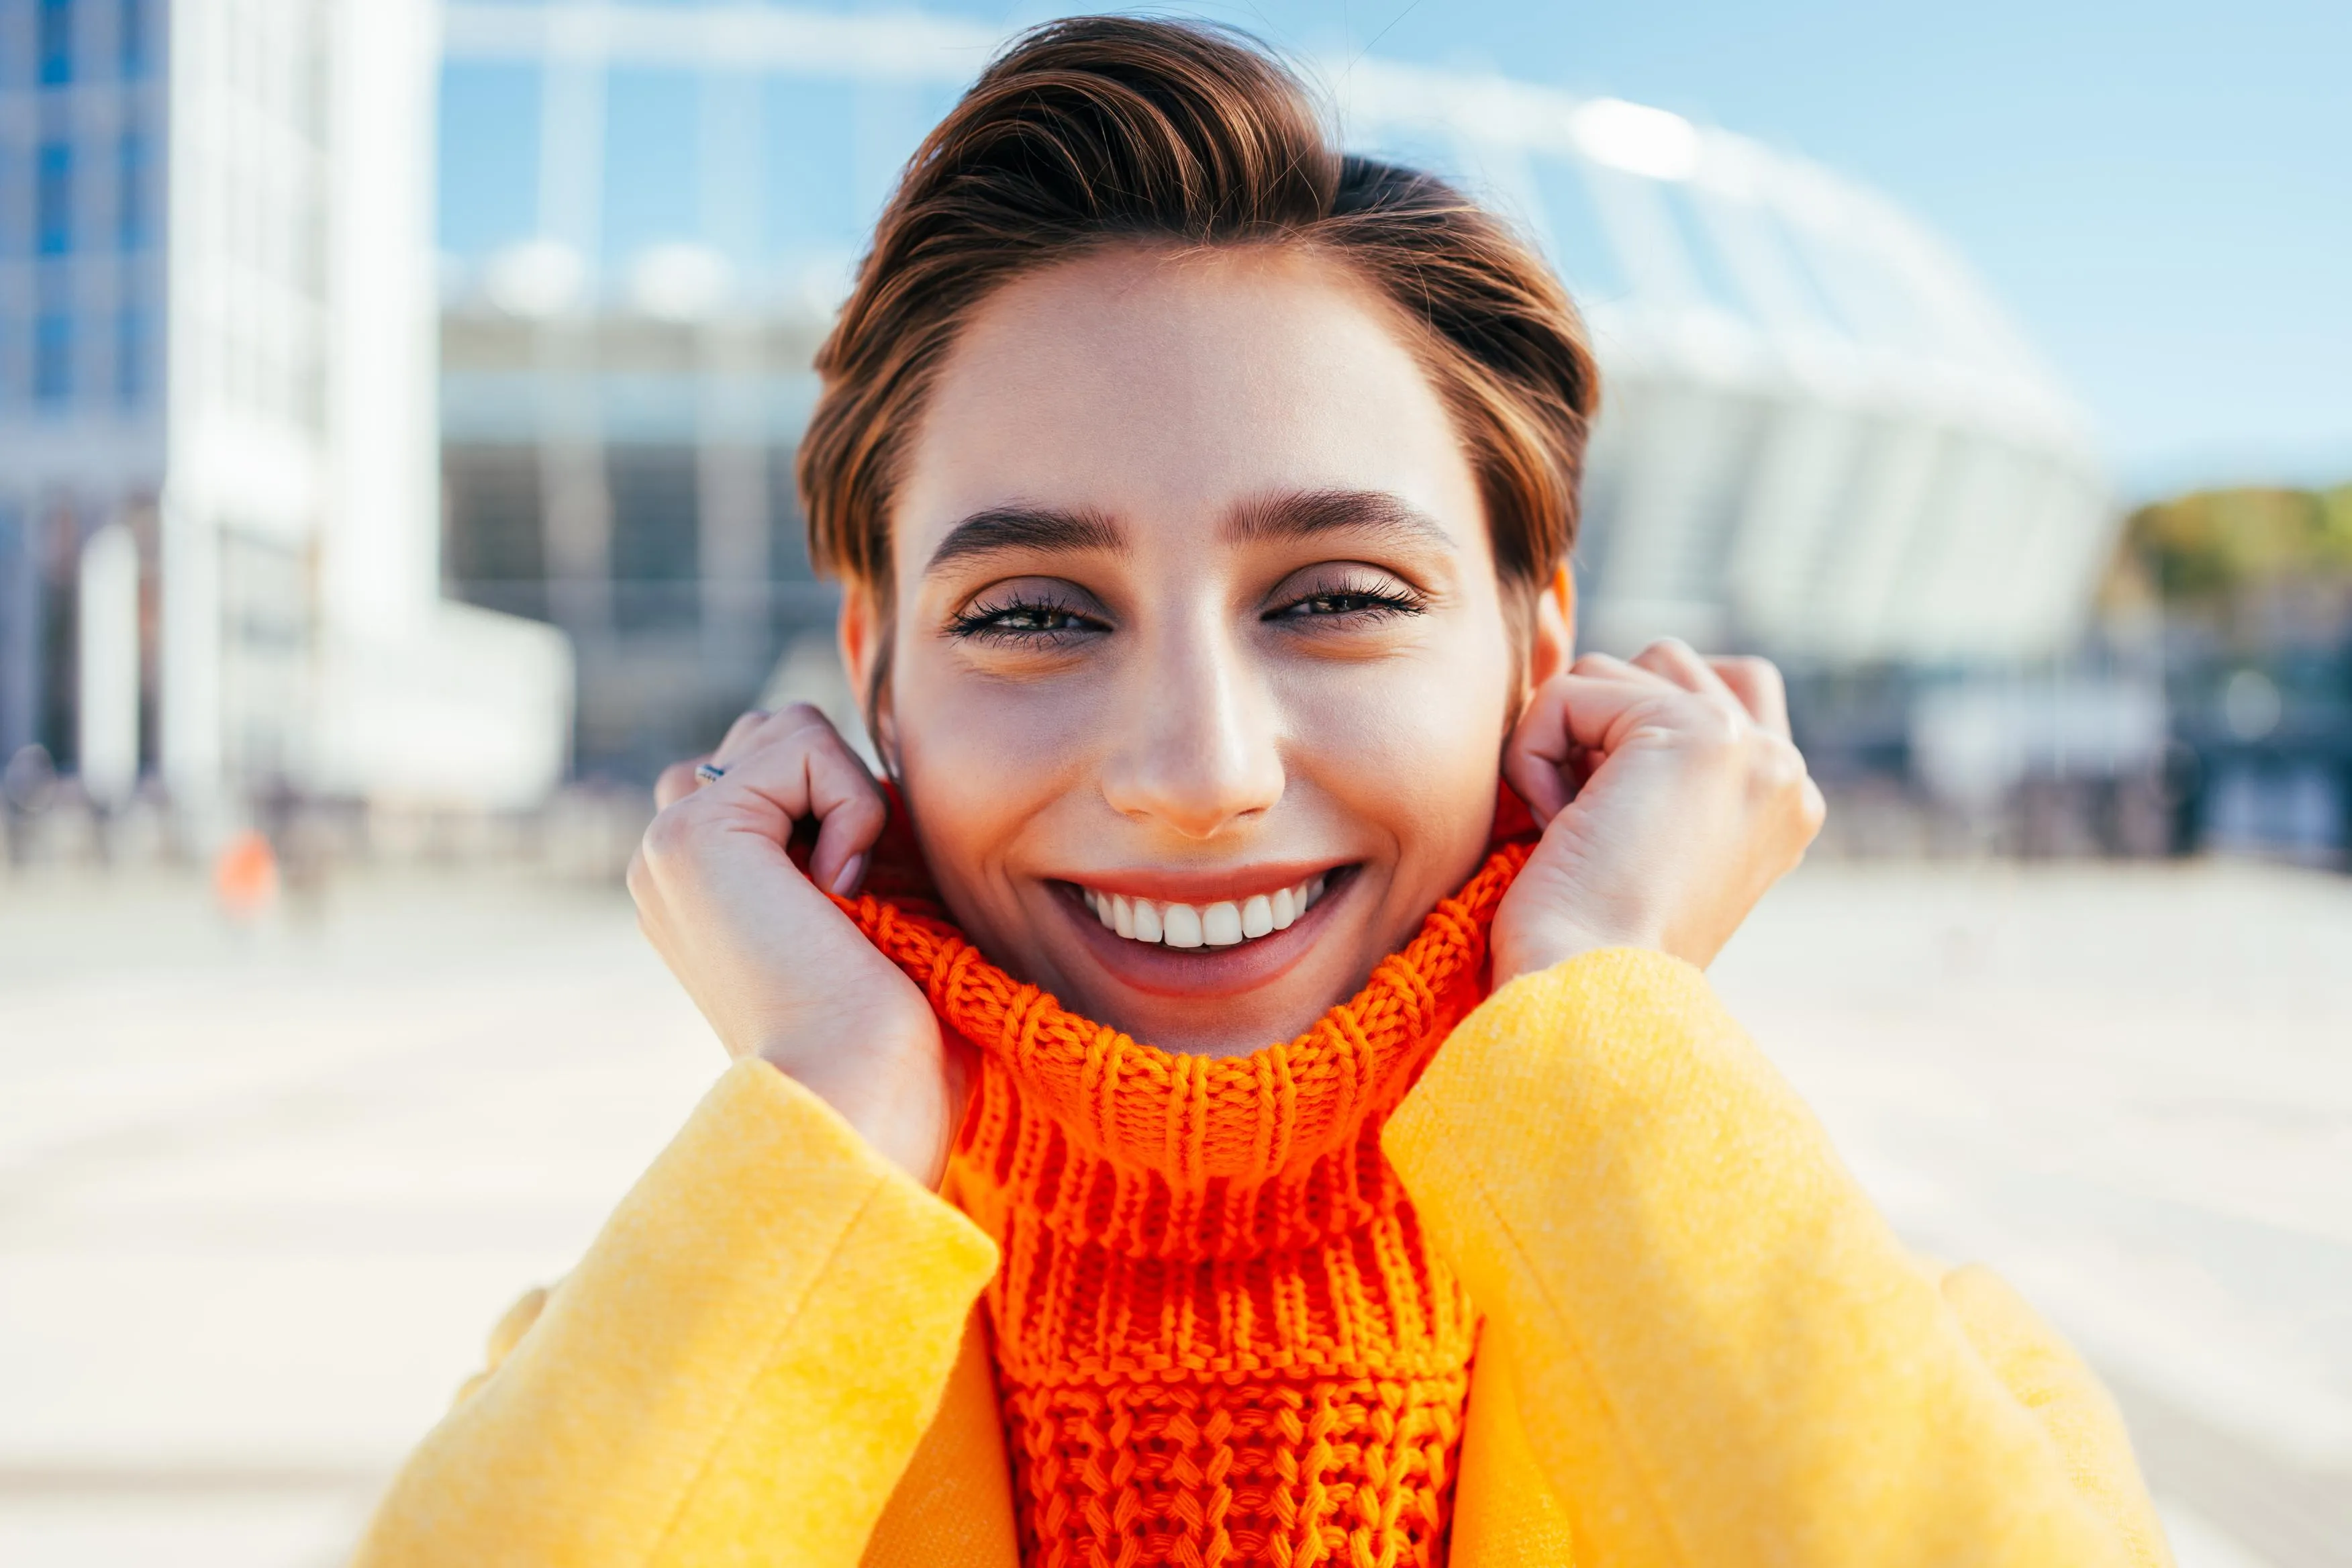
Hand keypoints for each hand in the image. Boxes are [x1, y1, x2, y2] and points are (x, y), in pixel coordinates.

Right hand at [628, 706, 968, 1186]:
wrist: (859, 1100)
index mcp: (703, 888)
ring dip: (851, 796)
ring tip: (850, 892)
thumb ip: (845, 843)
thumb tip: (878, 773)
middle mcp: (669, 864)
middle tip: (864, 894)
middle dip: (844, 790)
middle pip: (774, 737)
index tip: (867, 906)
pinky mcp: (693, 834)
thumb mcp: (871, 920)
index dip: (851, 811)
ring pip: (786, 728)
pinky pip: (802, 743)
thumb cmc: (891, 1044)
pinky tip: (842, 891)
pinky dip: (855, 805)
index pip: (781, 773)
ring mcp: (668, 846)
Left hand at [1493, 641, 1824, 983]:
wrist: (1588, 999)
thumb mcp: (1647, 841)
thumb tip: (1600, 686)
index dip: (1628, 734)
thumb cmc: (1587, 945)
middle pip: (1665, 664)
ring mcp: (1749, 746)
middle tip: (1587, 819)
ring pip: (1614, 670)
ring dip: (1562, 736)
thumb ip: (1658, 765)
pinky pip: (1570, 692)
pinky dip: (1533, 753)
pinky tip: (1553, 826)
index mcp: (1785, 801)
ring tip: (1569, 822)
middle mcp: (1782, 768)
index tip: (1608, 826)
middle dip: (1599, 723)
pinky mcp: (1695, 734)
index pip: (1714, 692)